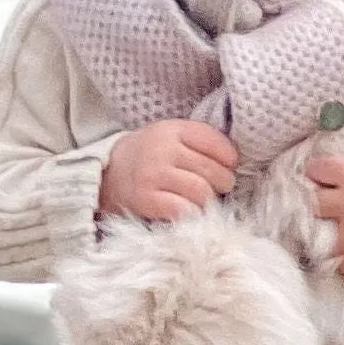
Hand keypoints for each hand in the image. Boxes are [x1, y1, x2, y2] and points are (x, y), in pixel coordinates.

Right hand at [101, 119, 238, 223]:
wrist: (106, 176)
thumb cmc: (149, 158)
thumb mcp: (170, 138)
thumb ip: (199, 143)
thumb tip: (237, 162)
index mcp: (173, 129)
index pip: (220, 145)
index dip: (230, 161)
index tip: (225, 168)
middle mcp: (162, 149)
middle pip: (215, 171)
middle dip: (222, 184)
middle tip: (214, 189)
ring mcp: (153, 174)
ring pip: (203, 192)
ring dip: (207, 201)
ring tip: (200, 201)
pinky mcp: (146, 199)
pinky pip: (185, 210)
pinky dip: (191, 214)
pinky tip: (186, 212)